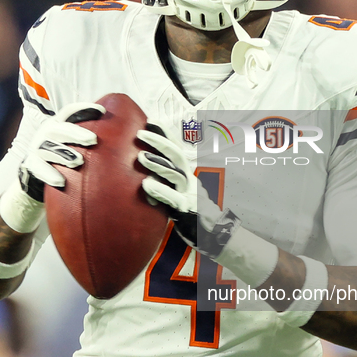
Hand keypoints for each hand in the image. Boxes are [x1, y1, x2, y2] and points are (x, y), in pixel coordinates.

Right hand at [20, 102, 104, 201]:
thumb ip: (90, 140)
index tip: (102, 111)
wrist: (35, 179)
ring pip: (47, 148)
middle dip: (76, 133)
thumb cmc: (63, 161)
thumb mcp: (74, 146)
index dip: (84, 109)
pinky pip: (37, 168)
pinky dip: (49, 174)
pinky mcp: (29, 165)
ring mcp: (36, 149)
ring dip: (63, 154)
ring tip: (78, 161)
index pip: (69, 112)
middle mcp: (45, 134)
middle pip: (59, 129)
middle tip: (93, 140)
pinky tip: (61, 182)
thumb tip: (126, 137)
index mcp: (58, 126)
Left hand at [137, 125, 240, 258]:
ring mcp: (189, 194)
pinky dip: (160, 190)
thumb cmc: (192, 213)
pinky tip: (146, 185)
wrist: (215, 236)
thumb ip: (166, 182)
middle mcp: (189, 180)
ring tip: (140, 157)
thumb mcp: (179, 193)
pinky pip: (173, 198)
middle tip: (141, 133)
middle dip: (160, 141)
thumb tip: (145, 173)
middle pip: (176, 155)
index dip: (165, 134)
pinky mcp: (187, 210)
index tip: (151, 120)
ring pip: (176, 174)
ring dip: (157, 164)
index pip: (175, 149)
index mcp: (186, 174)